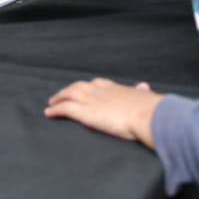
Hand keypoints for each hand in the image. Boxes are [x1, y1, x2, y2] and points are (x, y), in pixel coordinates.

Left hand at [44, 78, 161, 145]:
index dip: (89, 86)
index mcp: (116, 88)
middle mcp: (101, 91)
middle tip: (62, 94)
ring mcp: (91, 100)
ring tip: (51, 103)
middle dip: (69, 89)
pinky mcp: (85, 112)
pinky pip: (65, 109)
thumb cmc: (150, 110)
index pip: (98, 83)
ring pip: (69, 94)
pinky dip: (55, 110)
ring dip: (59, 98)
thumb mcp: (145, 97)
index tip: (84, 88)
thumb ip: (142, 92)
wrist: (146, 114)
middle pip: (79, 86)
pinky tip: (49, 113)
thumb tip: (144, 86)